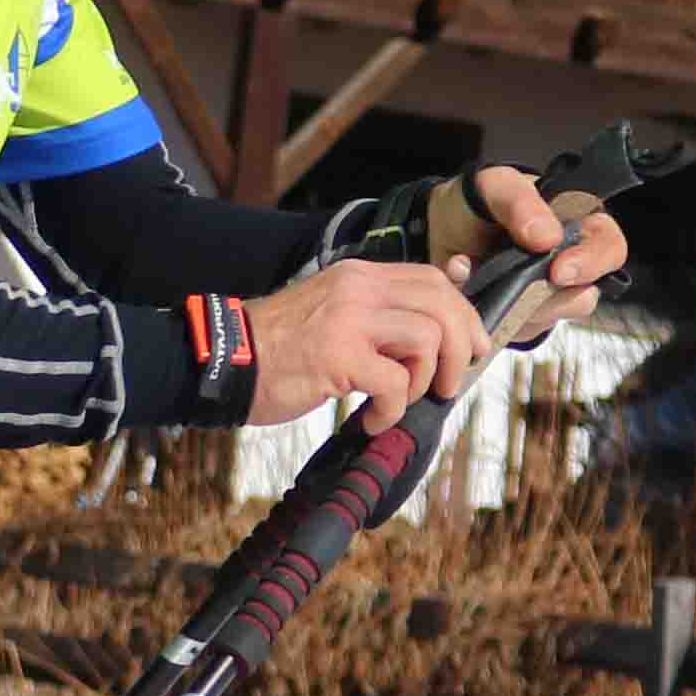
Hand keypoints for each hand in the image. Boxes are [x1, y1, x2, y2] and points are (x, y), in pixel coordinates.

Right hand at [240, 255, 493, 421]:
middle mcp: (358, 288)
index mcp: (359, 275)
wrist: (225, 362)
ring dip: (425, 381)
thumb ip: (380, 307)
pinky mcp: (338, 357)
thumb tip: (443, 292)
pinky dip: (392, 410)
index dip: (463, 315)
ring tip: (400, 399)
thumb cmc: (280, 347)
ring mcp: (349, 320)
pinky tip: (372, 420)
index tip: (470, 347)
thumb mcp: (335, 311)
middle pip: (442, 305)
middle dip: (460, 349)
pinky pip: (396, 384)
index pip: (433, 280)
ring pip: (428, 340)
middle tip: (449, 384)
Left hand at [451, 162, 632, 349]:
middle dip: (550, 297)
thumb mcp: (494, 186)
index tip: (559, 271)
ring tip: (476, 275)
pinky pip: (511, 329)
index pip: (609, 248)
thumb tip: (548, 237)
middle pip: (584, 295)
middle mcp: (569, 265)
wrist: (438, 230)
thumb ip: (521, 201)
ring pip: (548, 317)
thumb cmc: (478, 203)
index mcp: (579, 226)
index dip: (592, 263)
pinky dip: (487, 313)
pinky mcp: (518, 320)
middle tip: (521, 290)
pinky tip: (464, 288)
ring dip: (513, 304)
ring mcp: (544, 297)